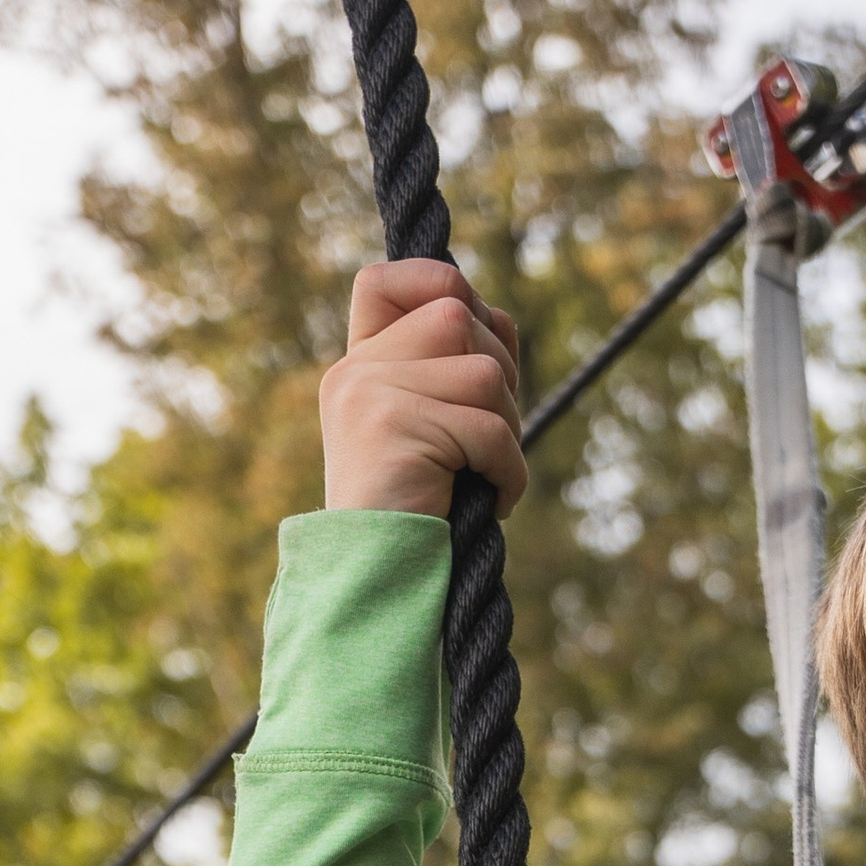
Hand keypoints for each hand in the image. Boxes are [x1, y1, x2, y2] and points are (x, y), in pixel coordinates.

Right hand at [321, 256, 525, 518]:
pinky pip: (489, 427)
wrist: (378, 586)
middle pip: (458, 317)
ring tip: (489, 474)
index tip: (473, 338)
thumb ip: (448, 370)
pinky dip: (510, 470)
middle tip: (494, 438)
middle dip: (501, 375)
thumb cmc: (419, 518)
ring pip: (483, 371)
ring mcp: (369, 395)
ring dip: (510, 428)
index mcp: (358, 365)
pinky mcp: (392, 428)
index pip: (388, 279)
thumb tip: (499, 320)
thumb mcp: (428, 430)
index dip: (441, 285)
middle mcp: (356, 371)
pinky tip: (496, 501)